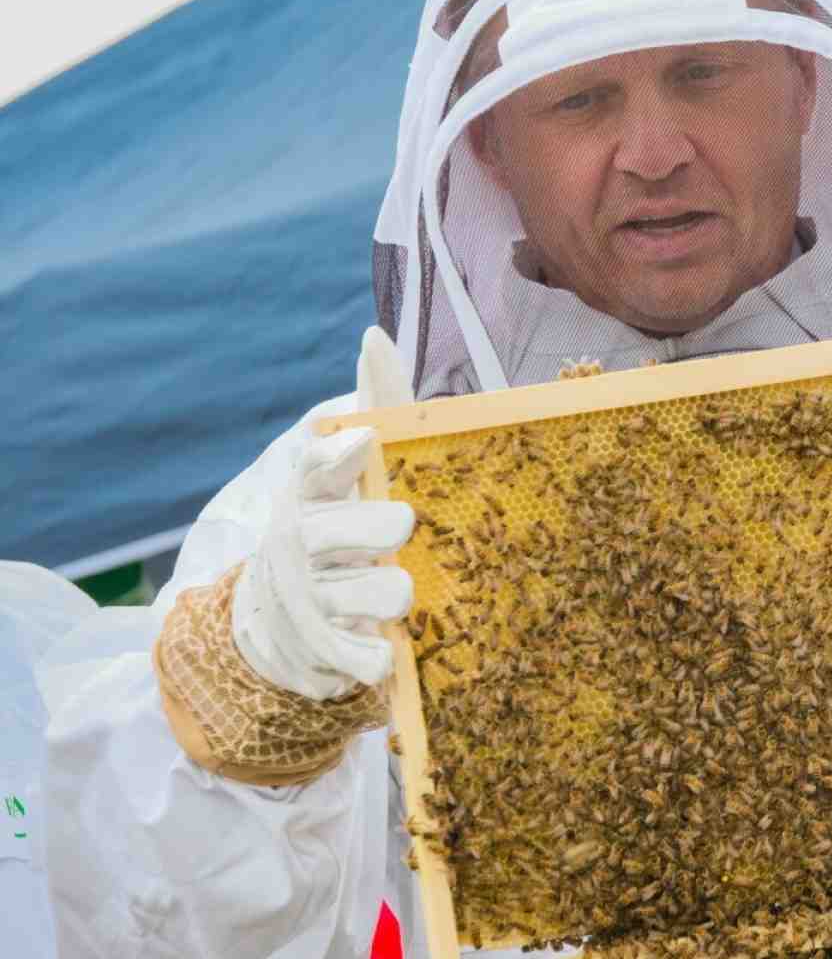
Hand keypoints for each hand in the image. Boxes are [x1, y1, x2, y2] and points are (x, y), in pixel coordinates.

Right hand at [230, 328, 416, 698]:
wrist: (276, 632)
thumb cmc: (336, 530)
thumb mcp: (352, 472)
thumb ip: (376, 405)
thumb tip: (374, 335)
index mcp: (309, 492)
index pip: (317, 464)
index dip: (341, 453)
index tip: (366, 442)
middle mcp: (298, 540)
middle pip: (359, 527)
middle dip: (382, 529)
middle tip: (395, 530)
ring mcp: (304, 598)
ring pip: (378, 590)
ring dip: (390, 595)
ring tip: (389, 594)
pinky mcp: (315, 652)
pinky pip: (362, 654)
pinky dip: (376, 656)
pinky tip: (379, 652)